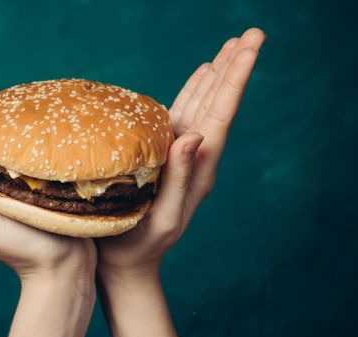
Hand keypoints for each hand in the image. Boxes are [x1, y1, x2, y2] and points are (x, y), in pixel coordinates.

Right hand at [96, 28, 265, 336]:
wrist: (128, 259)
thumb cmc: (141, 242)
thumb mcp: (164, 216)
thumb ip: (181, 177)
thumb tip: (196, 134)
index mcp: (200, 169)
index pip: (221, 115)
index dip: (234, 78)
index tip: (249, 46)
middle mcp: (194, 157)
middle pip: (217, 105)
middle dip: (232, 69)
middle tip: (248, 35)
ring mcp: (179, 155)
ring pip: (201, 107)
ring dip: (214, 78)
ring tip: (226, 51)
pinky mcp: (163, 156)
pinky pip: (180, 118)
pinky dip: (192, 94)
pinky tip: (199, 79)